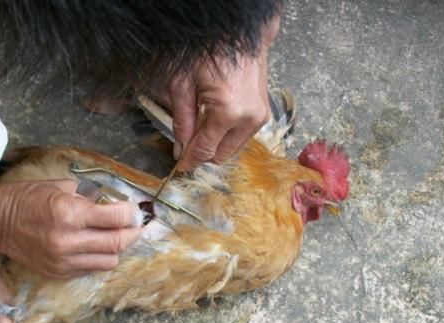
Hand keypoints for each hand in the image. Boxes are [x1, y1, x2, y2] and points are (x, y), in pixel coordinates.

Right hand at [0, 179, 141, 277]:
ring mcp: (63, 261)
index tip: (135, 211)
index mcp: (69, 213)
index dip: (131, 214)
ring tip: (112, 236)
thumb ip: (91, 197)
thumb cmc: (28, 198)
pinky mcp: (58, 273)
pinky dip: (97, 258)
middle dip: (131, 233)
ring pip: (109, 261)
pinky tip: (91, 246)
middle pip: (118, 244)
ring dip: (116, 249)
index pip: (116, 219)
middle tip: (134, 225)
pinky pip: (91, 269)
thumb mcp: (61, 187)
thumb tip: (116, 204)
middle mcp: (68, 241)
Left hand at [163, 15, 280, 170]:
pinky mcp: (264, 114)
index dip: (189, 161)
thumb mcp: (183, 86)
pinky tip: (215, 119)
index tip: (179, 166)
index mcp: (227, 112)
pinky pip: (241, 138)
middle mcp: (248, 118)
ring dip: (216, 143)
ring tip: (202, 123)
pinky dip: (226, 135)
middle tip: (188, 139)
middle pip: (221, 156)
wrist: (239, 35)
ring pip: (232, 150)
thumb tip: (181, 151)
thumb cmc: (209, 53)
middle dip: (203, 152)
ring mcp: (259, 117)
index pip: (205, 150)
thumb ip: (182, 122)